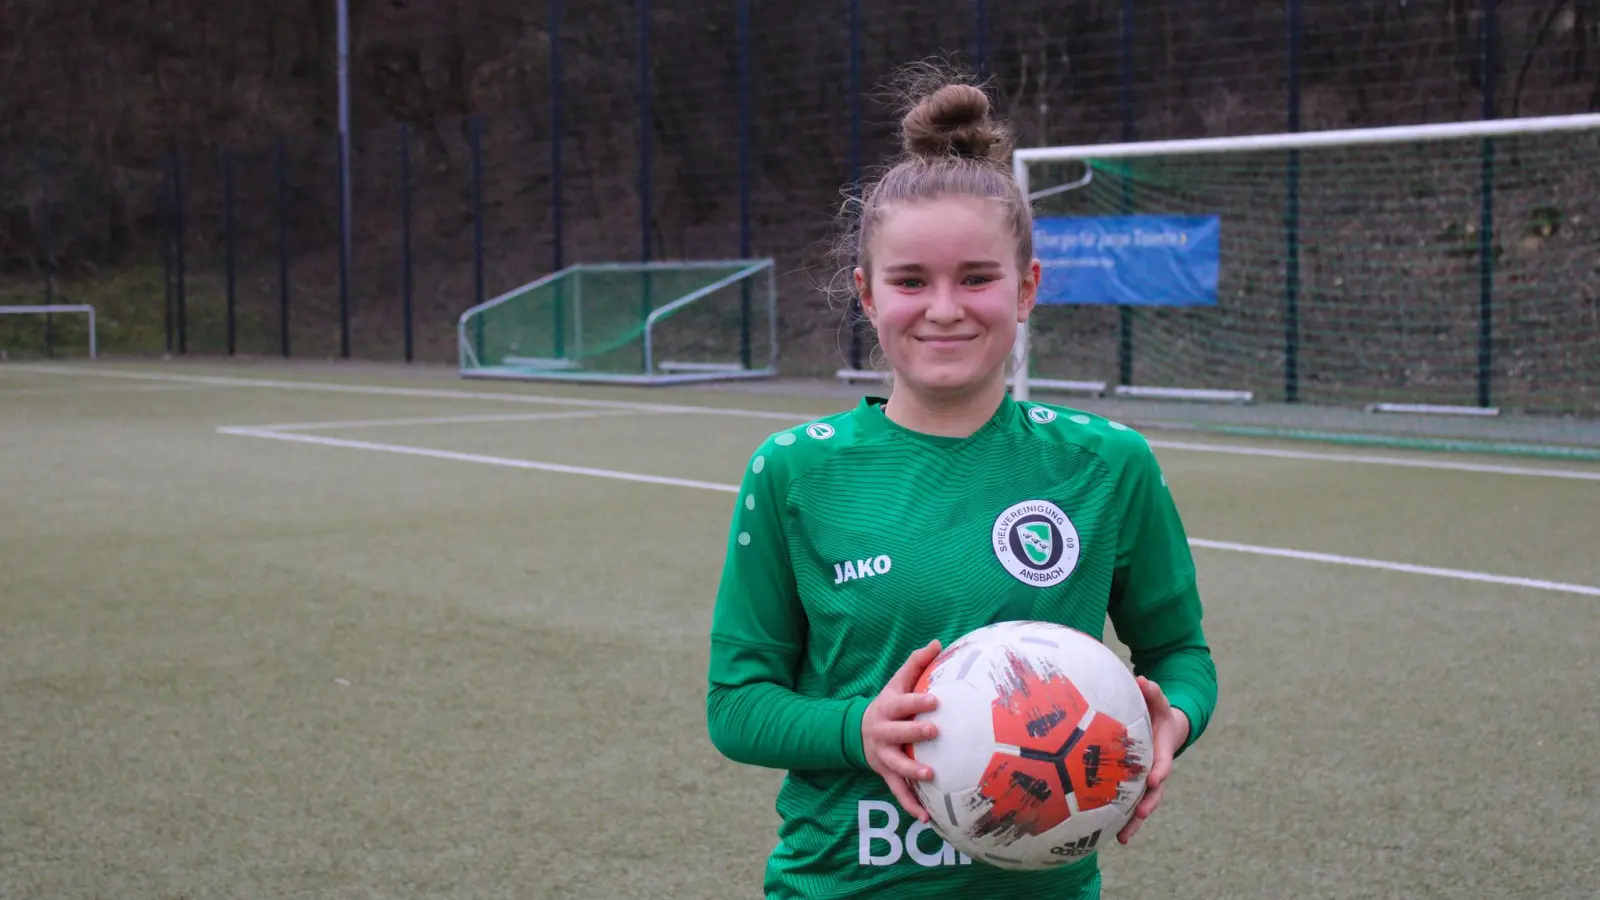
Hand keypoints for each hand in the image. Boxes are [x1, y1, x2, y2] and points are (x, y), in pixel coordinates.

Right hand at [861, 639, 942, 821]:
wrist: (858, 731)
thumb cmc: (889, 704)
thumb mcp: (897, 683)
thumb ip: (916, 664)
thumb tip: (938, 642)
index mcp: (886, 709)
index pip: (901, 704)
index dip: (916, 702)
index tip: (935, 700)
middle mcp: (882, 734)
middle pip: (897, 734)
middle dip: (914, 733)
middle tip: (934, 732)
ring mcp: (883, 757)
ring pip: (896, 766)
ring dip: (911, 772)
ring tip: (930, 776)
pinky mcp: (886, 775)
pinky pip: (898, 792)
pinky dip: (911, 806)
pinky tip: (927, 818)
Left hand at [1118, 675, 1189, 844]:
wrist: (1163, 729)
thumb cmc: (1157, 713)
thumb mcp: (1158, 701)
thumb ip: (1153, 692)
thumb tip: (1143, 679)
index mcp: (1161, 751)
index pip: (1163, 762)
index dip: (1160, 771)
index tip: (1155, 779)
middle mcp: (1155, 771)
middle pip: (1155, 792)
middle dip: (1148, 804)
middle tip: (1141, 814)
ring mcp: (1145, 782)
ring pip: (1141, 805)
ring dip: (1134, 821)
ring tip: (1123, 838)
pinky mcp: (1133, 788)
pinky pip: (1127, 806)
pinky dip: (1120, 820)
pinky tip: (1108, 836)